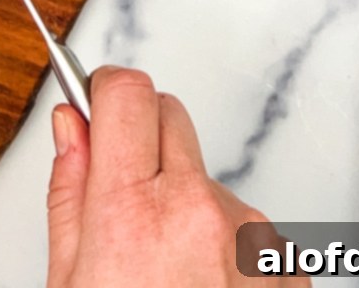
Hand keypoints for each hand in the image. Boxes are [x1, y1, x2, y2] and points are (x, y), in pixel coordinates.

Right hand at [46, 66, 303, 287]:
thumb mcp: (71, 286)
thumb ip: (71, 193)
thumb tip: (71, 127)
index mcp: (133, 212)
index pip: (126, 93)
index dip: (104, 91)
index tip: (95, 100)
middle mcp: (199, 210)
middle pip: (169, 114)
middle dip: (141, 135)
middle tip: (122, 188)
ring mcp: (251, 235)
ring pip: (205, 174)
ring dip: (184, 199)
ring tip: (167, 274)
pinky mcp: (287, 260)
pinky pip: (244, 222)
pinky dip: (223, 243)